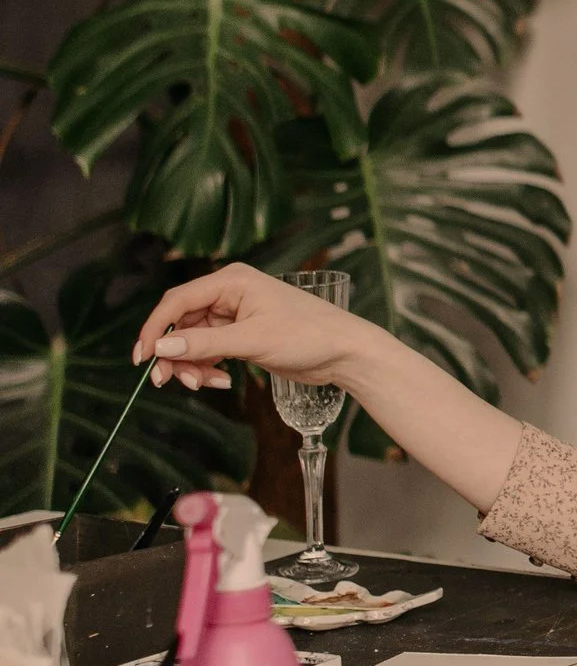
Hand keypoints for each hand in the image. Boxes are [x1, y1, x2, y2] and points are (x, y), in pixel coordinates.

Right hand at [131, 262, 378, 393]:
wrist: (346, 352)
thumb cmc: (308, 335)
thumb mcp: (252, 340)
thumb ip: (204, 343)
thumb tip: (162, 346)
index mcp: (232, 281)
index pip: (177, 301)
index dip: (155, 328)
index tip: (142, 357)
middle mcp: (230, 294)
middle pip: (182, 323)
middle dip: (173, 353)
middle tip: (166, 381)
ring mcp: (236, 316)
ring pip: (194, 341)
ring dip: (191, 365)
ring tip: (204, 384)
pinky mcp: (243, 336)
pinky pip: (210, 351)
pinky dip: (207, 367)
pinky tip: (218, 381)